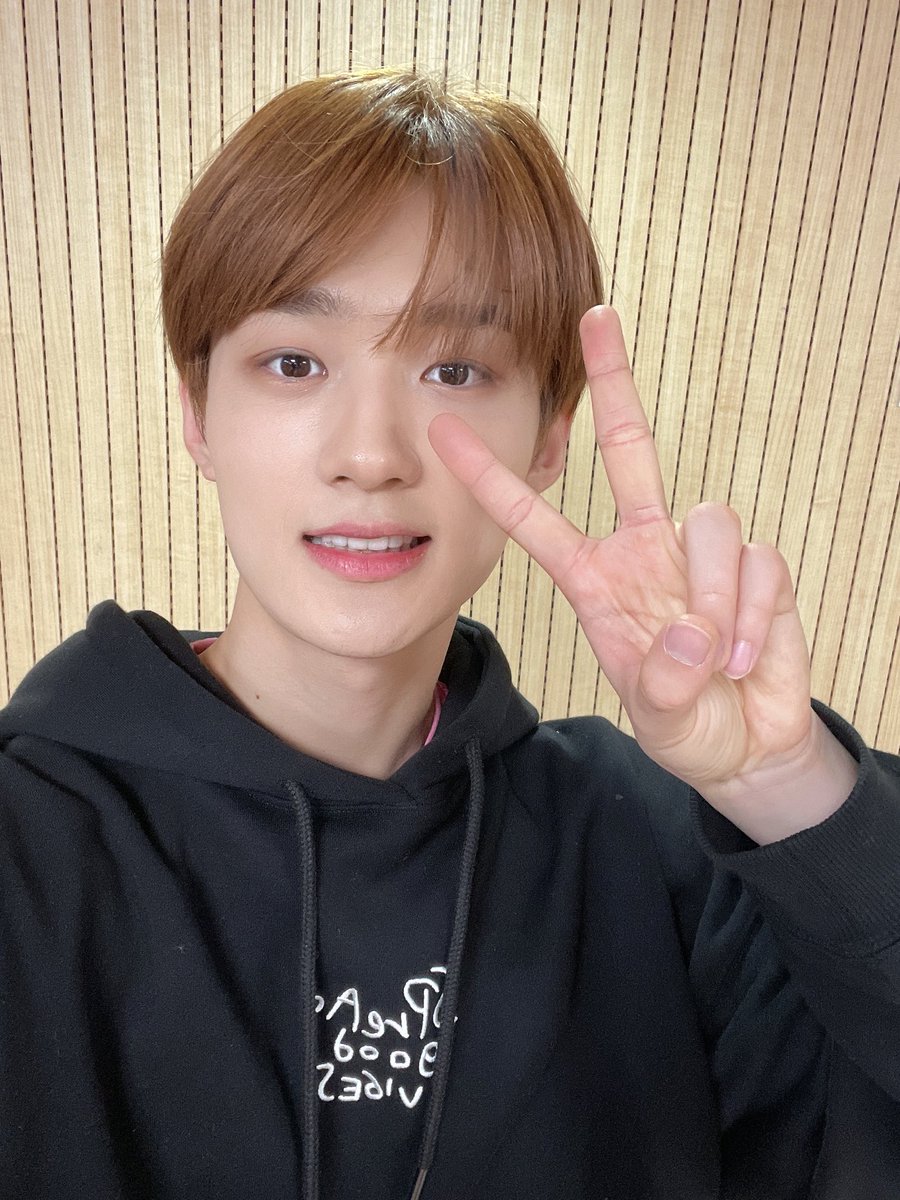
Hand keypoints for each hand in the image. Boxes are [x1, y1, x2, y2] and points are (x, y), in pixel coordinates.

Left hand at [429, 307, 856, 842]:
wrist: (751, 743)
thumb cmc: (687, 724)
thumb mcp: (658, 719)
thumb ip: (661, 685)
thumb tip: (691, 633)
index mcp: (596, 581)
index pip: (535, 519)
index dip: (490, 478)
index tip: (442, 430)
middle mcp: (645, 551)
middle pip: (631, 451)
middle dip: (615, 383)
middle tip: (596, 318)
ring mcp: (701, 555)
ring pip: (706, 522)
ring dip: (714, 597)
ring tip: (716, 662)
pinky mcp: (757, 566)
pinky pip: (758, 563)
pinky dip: (754, 615)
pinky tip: (746, 657)